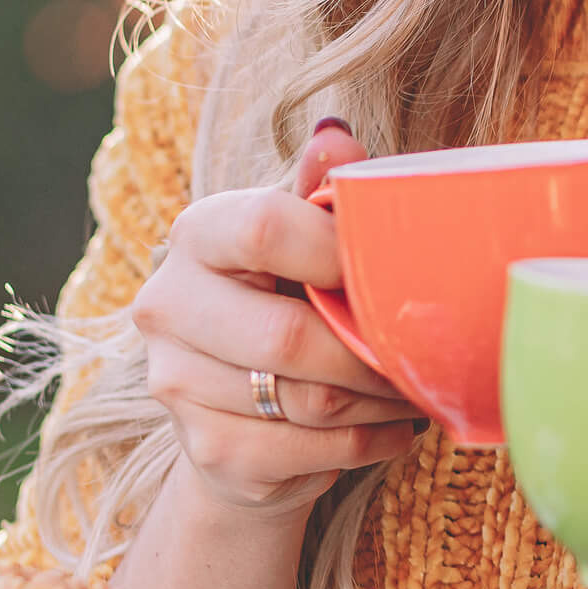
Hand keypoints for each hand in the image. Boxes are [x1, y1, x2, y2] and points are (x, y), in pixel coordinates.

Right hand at [131, 119, 422, 517]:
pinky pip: (311, 452)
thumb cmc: (289, 293)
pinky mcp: (209, 453)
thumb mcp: (306, 232)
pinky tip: (394, 424)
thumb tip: (337, 136)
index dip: (337, 250)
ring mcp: (177, 386)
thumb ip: (319, 187)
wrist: (241, 403)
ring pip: (308, 402)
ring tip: (415, 383)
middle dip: (369, 350)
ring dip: (381, 398)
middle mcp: (167, 306)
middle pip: (286, 336)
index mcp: (197, 235)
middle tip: (421, 349)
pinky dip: (371, 440)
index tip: (386, 267)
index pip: (262, 229)